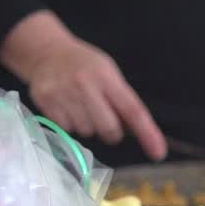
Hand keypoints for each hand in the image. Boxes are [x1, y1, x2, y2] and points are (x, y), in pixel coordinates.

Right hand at [1, 12, 165, 159]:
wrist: (46, 53)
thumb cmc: (86, 66)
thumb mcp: (109, 74)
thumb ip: (122, 100)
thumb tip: (137, 132)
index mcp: (106, 77)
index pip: (133, 110)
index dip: (147, 133)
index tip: (158, 152)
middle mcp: (84, 85)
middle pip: (108, 128)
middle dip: (113, 132)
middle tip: (107, 121)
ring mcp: (63, 94)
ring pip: (87, 132)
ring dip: (89, 127)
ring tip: (83, 108)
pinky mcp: (46, 102)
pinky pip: (66, 129)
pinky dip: (71, 124)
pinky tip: (68, 108)